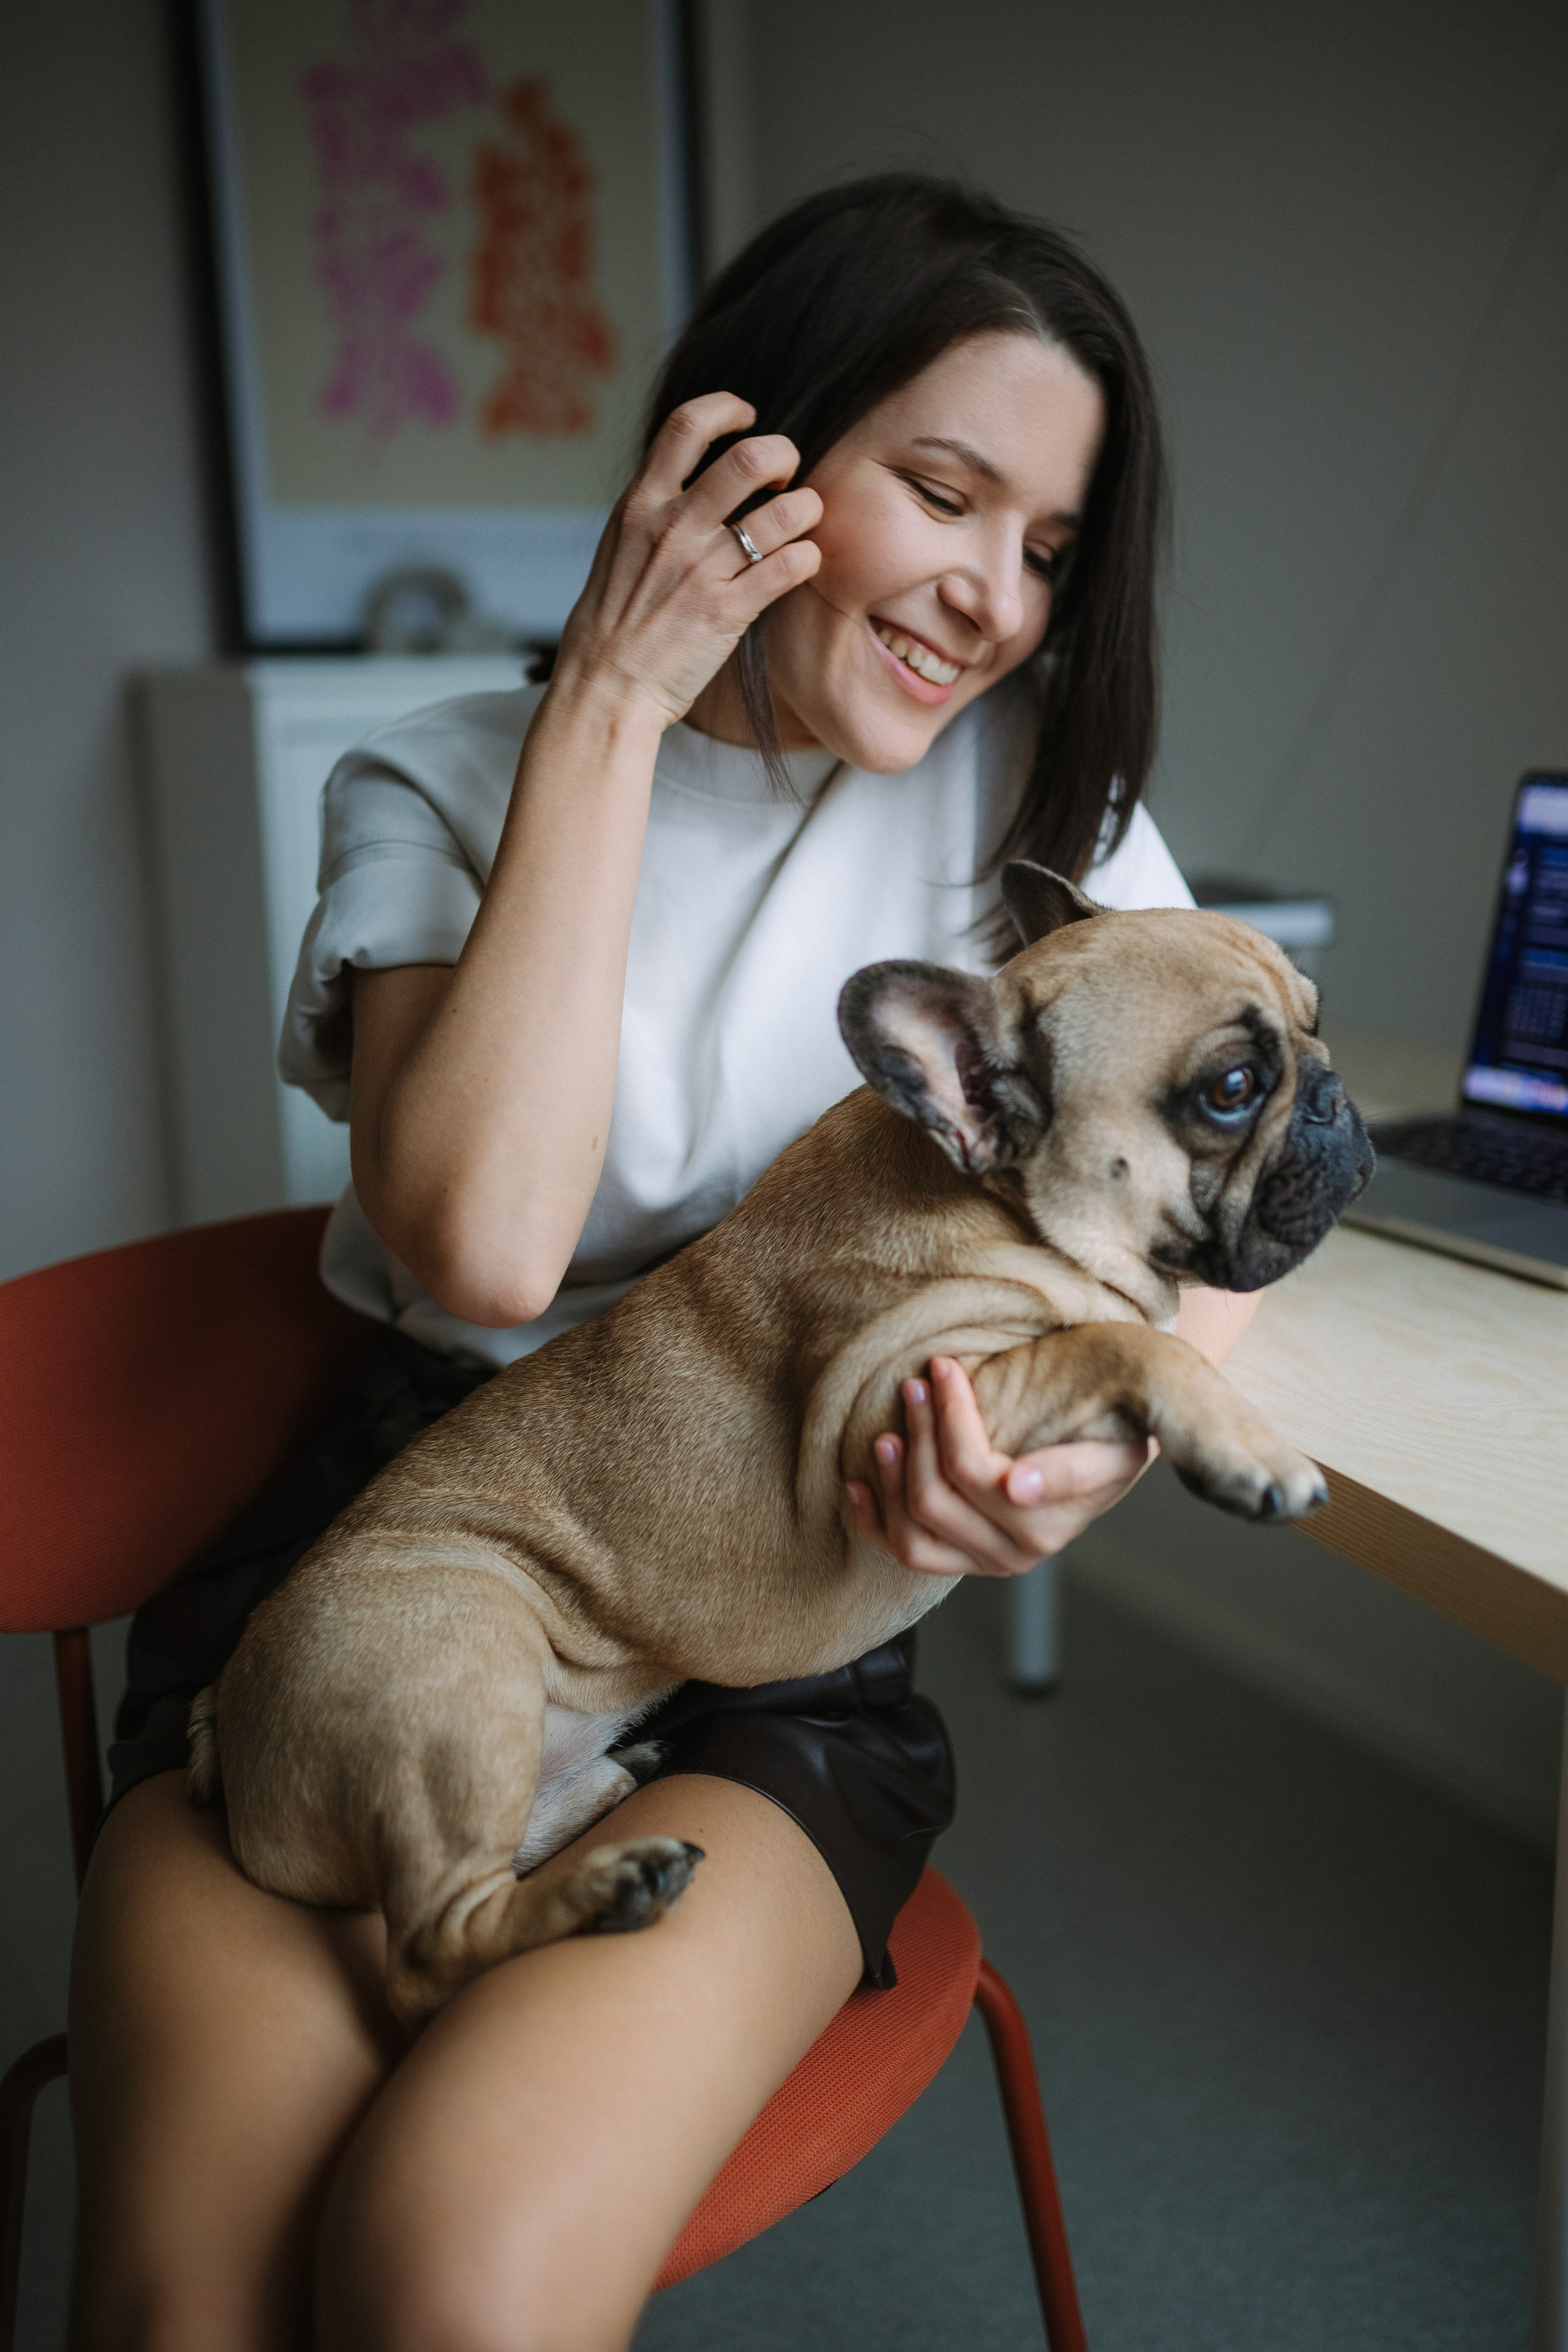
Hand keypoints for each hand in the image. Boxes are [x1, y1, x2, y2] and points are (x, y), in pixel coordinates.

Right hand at [552, 391, 822, 727]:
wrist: (604, 690)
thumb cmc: (613, 623)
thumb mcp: (619, 547)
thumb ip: (655, 509)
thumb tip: (692, 478)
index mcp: (641, 504)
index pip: (687, 424)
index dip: (728, 408)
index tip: (749, 418)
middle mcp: (674, 528)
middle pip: (751, 458)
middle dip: (784, 456)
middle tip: (785, 477)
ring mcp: (704, 569)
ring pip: (787, 512)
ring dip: (808, 510)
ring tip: (801, 523)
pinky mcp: (730, 612)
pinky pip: (793, 566)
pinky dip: (809, 558)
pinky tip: (801, 564)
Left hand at [846, 1356, 1152, 1578]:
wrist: (1116, 1454)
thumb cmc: (1112, 1437)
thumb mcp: (1115, 1446)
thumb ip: (1075, 1469)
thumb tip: (1016, 1488)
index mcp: (1051, 1522)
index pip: (977, 1471)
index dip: (951, 1417)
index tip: (943, 1367)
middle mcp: (1020, 1552)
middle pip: (937, 1497)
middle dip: (920, 1431)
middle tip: (919, 1380)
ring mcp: (989, 1561)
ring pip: (915, 1530)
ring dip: (894, 1476)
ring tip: (891, 1427)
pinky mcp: (965, 1562)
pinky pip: (907, 1553)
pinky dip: (875, 1519)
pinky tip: (858, 1484)